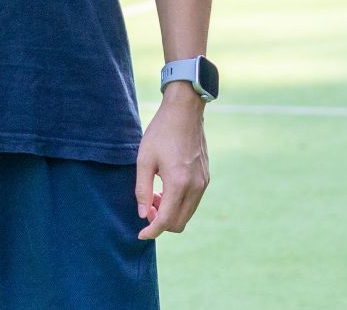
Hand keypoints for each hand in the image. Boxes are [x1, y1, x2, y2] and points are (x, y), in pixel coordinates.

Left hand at [135, 86, 209, 238]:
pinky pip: (193, 202)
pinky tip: (166, 187)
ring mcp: (203, 183)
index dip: (151, 231)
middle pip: (178, 223)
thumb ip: (141, 189)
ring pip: (187, 214)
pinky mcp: (206, 178)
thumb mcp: (144, 159)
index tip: (140, 234)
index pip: (165, 220)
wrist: (185, 112)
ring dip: (170, 213)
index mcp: (178, 183)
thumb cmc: (161, 133)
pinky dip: (179, 204)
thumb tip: (143, 214)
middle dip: (161, 222)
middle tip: (146, 207)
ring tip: (155, 195)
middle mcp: (195, 187)